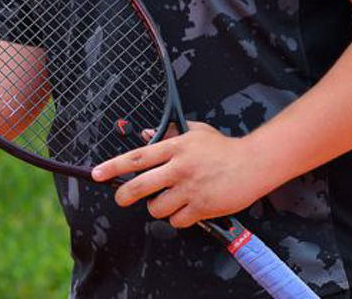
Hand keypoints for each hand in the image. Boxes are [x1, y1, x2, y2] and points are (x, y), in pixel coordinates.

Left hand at [89, 121, 268, 227]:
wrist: (254, 163)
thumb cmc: (224, 148)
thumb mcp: (195, 132)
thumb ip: (169, 134)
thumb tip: (145, 136)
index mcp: (174, 148)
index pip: (136, 158)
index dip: (113, 167)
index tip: (97, 173)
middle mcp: (178, 168)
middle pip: (139, 186)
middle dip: (124, 195)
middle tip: (121, 198)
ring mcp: (190, 189)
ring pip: (158, 207)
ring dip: (158, 208)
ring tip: (168, 200)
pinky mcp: (202, 207)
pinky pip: (178, 220)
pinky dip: (179, 218)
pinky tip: (187, 209)